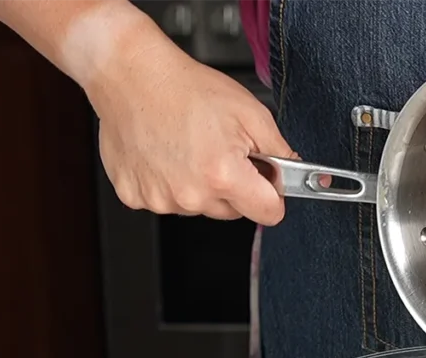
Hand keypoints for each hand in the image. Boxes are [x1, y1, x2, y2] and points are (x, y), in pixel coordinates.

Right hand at [86, 32, 292, 224]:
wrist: (132, 75)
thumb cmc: (186, 89)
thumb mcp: (251, 113)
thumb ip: (280, 151)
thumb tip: (293, 172)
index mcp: (223, 175)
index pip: (269, 214)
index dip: (272, 196)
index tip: (267, 182)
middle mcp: (190, 194)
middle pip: (234, 212)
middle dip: (235, 187)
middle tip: (221, 150)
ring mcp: (159, 199)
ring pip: (200, 206)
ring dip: (201, 185)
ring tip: (190, 147)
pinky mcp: (134, 196)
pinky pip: (166, 201)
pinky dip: (169, 183)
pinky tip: (166, 155)